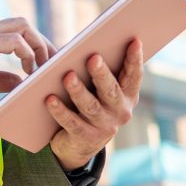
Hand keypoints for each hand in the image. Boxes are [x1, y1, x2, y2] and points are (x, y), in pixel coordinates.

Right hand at [0, 18, 55, 102]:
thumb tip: (18, 81)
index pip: (14, 31)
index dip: (33, 44)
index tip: (44, 63)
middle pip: (23, 24)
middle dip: (43, 43)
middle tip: (51, 65)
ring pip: (23, 27)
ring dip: (39, 46)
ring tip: (41, 69)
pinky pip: (15, 40)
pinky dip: (27, 53)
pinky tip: (27, 71)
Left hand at [47, 38, 142, 171]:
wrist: (80, 144)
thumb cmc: (90, 102)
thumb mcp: (100, 89)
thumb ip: (101, 71)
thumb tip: (91, 44)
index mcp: (127, 96)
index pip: (133, 76)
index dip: (135, 59)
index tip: (134, 40)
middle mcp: (120, 112)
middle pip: (111, 91)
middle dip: (101, 74)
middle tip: (93, 57)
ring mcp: (104, 127)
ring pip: (90, 106)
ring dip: (78, 90)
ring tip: (68, 76)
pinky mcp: (85, 138)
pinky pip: (71, 122)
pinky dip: (60, 110)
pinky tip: (49, 99)